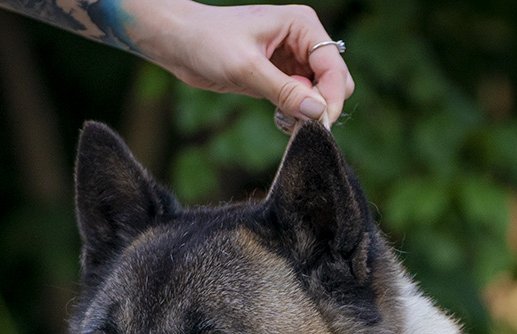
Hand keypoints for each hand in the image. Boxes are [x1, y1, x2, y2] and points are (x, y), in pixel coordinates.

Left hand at [124, 1, 353, 126]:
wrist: (180, 43)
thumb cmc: (208, 42)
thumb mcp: (246, 68)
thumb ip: (284, 91)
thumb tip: (318, 113)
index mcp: (301, 25)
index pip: (333, 66)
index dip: (332, 98)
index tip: (320, 124)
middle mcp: (303, 40)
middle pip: (335, 81)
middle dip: (322, 105)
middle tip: (299, 121)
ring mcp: (294, 59)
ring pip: (321, 94)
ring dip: (309, 112)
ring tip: (284, 117)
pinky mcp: (282, 76)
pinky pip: (304, 101)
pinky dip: (297, 113)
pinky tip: (280, 116)